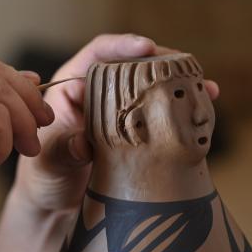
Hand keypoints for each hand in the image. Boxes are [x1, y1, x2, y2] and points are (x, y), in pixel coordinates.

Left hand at [12, 34, 219, 212]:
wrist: (55, 205)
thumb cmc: (43, 177)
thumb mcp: (49, 163)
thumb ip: (63, 150)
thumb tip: (82, 144)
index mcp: (71, 87)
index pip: (98, 54)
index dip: (122, 46)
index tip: (146, 46)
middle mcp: (98, 94)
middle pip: (133, 66)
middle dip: (162, 64)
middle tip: (186, 69)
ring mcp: (121, 113)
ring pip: (152, 89)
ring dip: (180, 86)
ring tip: (208, 89)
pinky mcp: (137, 133)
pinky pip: (161, 114)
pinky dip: (182, 111)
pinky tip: (205, 109)